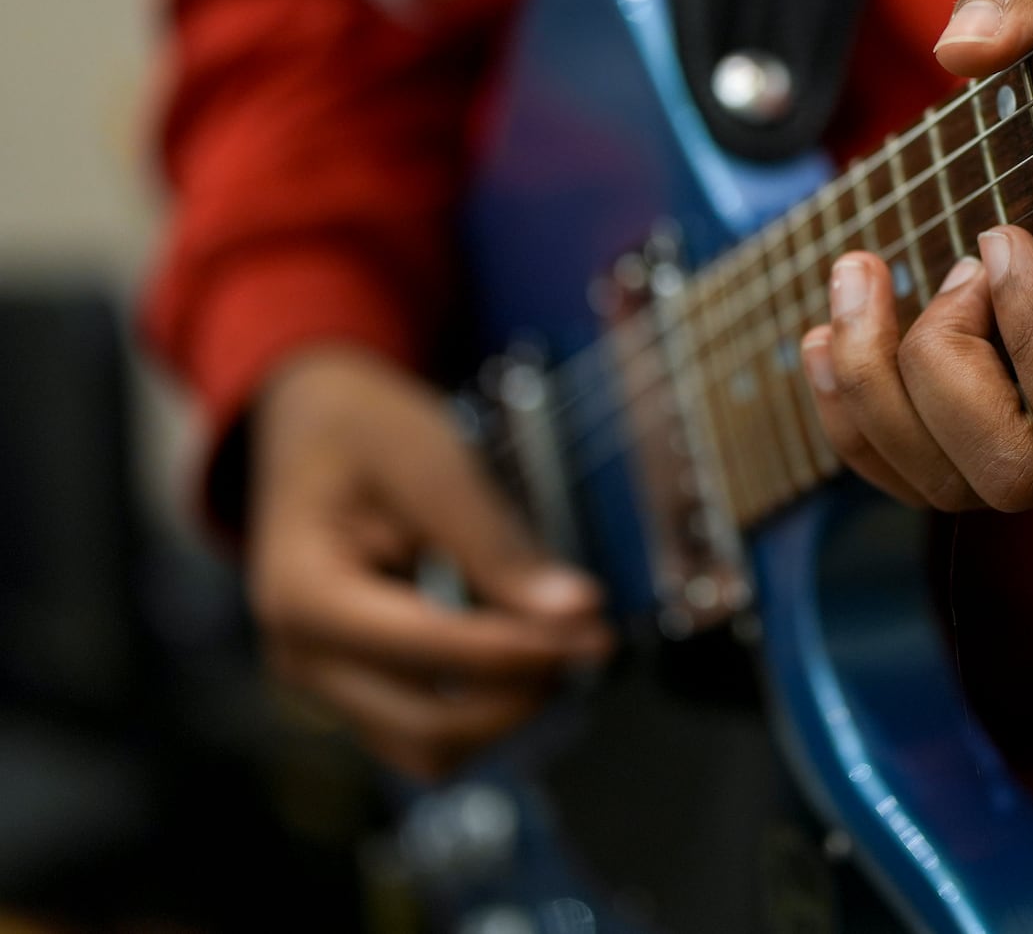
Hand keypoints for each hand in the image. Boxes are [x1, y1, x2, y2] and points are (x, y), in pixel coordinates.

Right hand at [246, 346, 613, 779]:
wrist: (309, 422)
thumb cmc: (363, 431)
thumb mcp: (430, 465)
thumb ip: (497, 546)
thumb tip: (578, 612)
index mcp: (304, 593)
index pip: (426, 648)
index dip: (520, 648)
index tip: (593, 629)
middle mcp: (301, 655)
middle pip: (425, 730)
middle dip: (517, 697)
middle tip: (587, 641)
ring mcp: (323, 679)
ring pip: (428, 748)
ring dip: (503, 714)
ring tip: (560, 647)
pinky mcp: (353, 686)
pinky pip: (423, 728)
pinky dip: (482, 706)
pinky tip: (526, 653)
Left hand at [800, 0, 1032, 511]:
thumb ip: (1030, 0)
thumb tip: (962, 48)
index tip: (1000, 233)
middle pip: (1012, 474)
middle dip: (942, 359)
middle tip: (946, 261)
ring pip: (944, 487)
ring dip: (873, 379)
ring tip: (859, 272)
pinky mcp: (977, 449)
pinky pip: (897, 476)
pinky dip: (844, 411)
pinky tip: (823, 335)